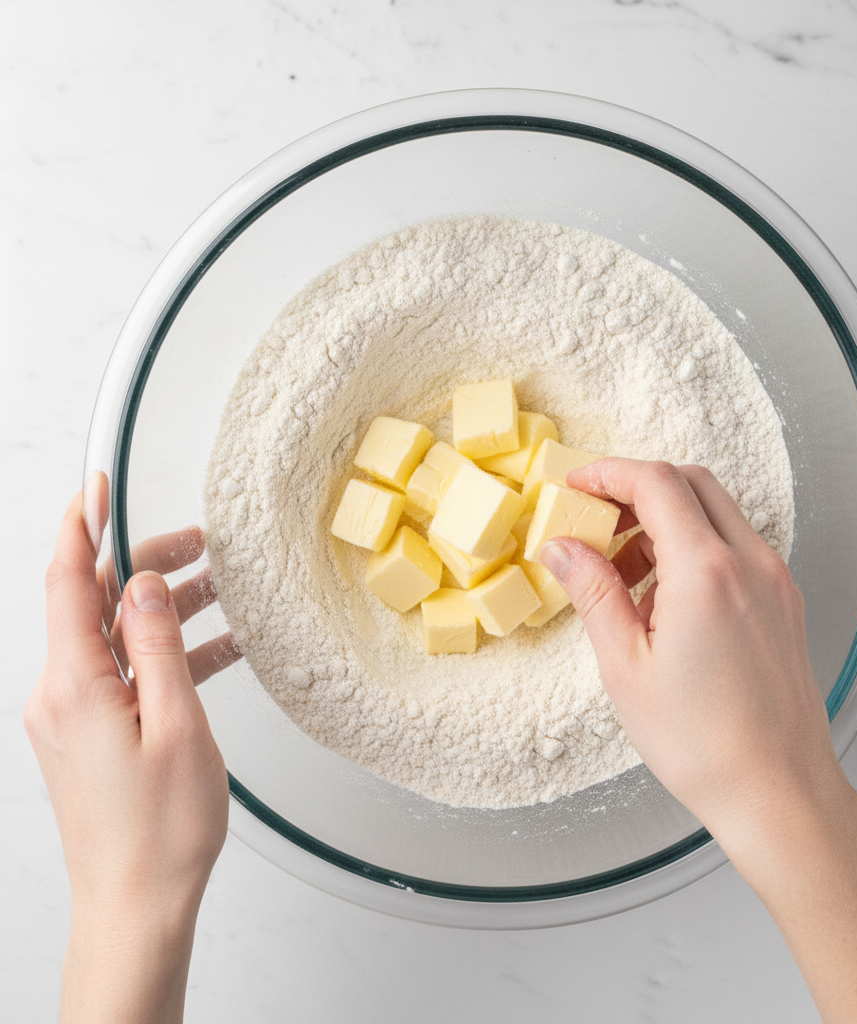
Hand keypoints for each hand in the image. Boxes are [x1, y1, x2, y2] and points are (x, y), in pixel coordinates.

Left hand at [25, 476, 234, 1023]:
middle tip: (196, 541)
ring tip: (218, 587)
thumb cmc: (159, 829)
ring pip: (115, 636)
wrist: (135, 903)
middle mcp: (60, 694)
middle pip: (96, 603)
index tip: (99, 483)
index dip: (84, 524)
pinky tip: (216, 648)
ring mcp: (74, 715)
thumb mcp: (176, 723)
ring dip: (163, 608)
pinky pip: (126, 672)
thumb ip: (158, 645)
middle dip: (144, 563)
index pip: (69, 580)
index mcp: (74, 685)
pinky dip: (165, 652)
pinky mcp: (92, 733)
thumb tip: (146, 584)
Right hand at [541, 459, 856, 1023]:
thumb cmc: (703, 743)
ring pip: (715, 512)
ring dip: (666, 519)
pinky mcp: (783, 601)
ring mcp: (775, 580)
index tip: (576, 487)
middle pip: (691, 482)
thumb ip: (592, 592)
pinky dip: (694, 547)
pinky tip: (664, 597)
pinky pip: (735, 546)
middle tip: (596, 521)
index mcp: (707, 571)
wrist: (780, 793)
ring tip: (624, 572)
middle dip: (637, 489)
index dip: (608, 474)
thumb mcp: (625, 666)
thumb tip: (562, 547)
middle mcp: (750, 562)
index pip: (656, 482)